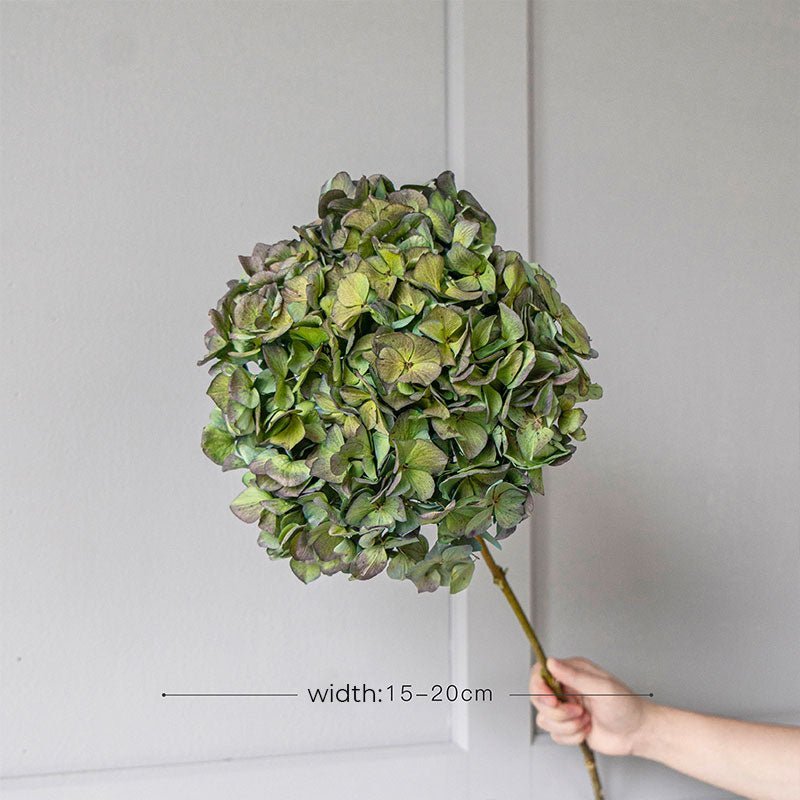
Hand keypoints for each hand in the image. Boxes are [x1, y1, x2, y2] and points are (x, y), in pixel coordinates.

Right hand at [530, 656, 649, 755]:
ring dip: (567, 725)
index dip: (539, 687)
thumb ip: (574, 675)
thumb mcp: (602, 687)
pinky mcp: (567, 727)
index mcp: (571, 671)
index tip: (552, 700)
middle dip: (557, 711)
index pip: (539, 673)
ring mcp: (565, 708)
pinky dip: (571, 736)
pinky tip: (586, 730)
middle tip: (578, 712)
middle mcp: (565, 688)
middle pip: (537, 698)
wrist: (637, 733)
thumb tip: (551, 662)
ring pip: (544, 719)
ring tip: (586, 720)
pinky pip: (554, 735)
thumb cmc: (626, 706)